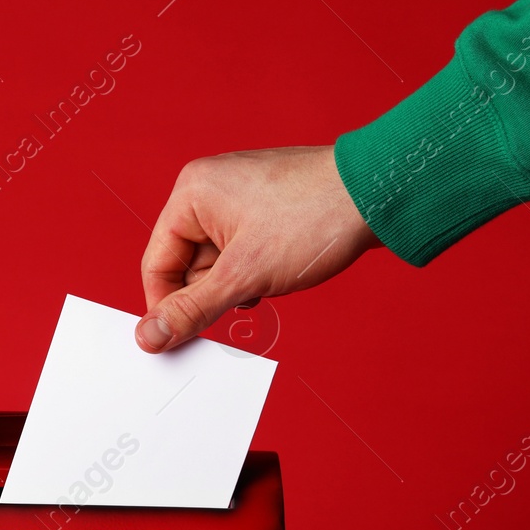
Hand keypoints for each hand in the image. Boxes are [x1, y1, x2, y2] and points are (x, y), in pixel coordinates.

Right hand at [136, 146, 380, 352]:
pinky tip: (283, 269)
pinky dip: (258, 271)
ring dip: (240, 284)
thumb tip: (149, 336)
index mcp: (191, 194)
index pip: (156, 264)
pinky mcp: (266, 208)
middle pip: (187, 265)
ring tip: (271, 277)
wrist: (380, 193)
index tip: (179, 339)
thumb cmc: (313, 220)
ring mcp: (240, 197)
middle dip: (215, 291)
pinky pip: (244, 252)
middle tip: (247, 296)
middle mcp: (210, 189)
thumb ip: (191, 310)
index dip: (167, 306)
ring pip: (219, 263)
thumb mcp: (243, 277)